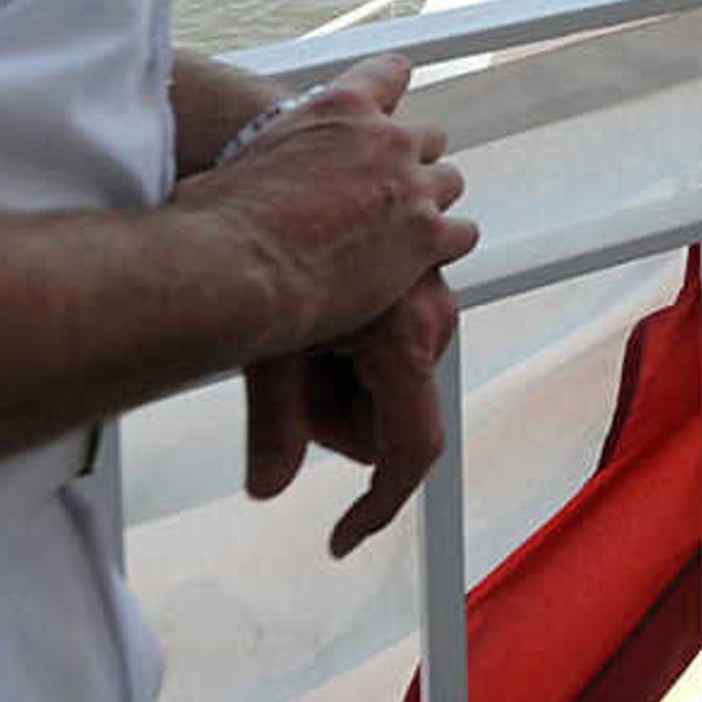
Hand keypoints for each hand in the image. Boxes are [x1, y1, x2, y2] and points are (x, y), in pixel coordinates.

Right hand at [176, 53, 477, 356]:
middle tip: (388, 191)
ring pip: (450, 182)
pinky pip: (462, 234)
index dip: (393, 91)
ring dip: (430, 204)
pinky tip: (420, 263)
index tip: (391, 108)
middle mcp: (386, 139)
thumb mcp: (237, 162)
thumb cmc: (216, 221)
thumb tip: (224, 170)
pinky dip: (444, 247)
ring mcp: (411, 187)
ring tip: (403, 232)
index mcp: (339, 108)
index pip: (389, 74)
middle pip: (430, 136)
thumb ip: (260, 155)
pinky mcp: (426, 236)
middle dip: (412, 161)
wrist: (234, 270)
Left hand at [242, 268, 457, 556]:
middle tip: (286, 373)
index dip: (378, 505)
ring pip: (393, 367)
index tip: (341, 537)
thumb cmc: (270, 255)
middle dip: (339, 409)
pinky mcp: (423, 258)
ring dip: (348, 365)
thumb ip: (277, 424)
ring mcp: (434, 283)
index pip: (411, 449)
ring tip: (298, 325)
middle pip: (390, 409)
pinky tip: (317, 301)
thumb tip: (266, 488)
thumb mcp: (269, 353)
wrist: (284, 164)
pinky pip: (400, 322)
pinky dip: (358, 327)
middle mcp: (434, 314)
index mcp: (403, 341)